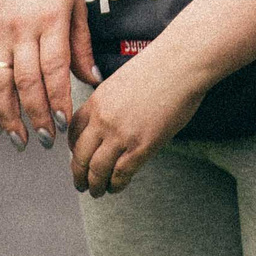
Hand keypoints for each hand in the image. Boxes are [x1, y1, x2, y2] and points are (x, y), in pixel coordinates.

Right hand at [0, 0, 99, 148]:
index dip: (58, 100)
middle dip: (36, 116)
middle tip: (47, 141)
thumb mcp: (77, 4)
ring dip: (8, 116)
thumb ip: (82, 45)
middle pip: (26, 81)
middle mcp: (22, 29)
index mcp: (50, 20)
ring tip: (20, 140)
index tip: (65, 125)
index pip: (54, 69)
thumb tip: (93, 81)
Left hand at [68, 49, 206, 196]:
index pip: (73, 131)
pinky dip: (116, 185)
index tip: (78, 158)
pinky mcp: (141, 146)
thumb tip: (116, 122)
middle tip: (81, 183)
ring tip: (98, 191)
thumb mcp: (124, 81)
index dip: (73, 150)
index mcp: (97, 100)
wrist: (182, 63)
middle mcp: (103, 119)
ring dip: (94, 185)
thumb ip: (113, 103)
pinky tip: (117, 187)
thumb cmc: (161, 66)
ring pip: (96, 170)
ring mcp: (120, 134)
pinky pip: (120, 174)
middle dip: (78, 174)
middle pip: (80, 156)